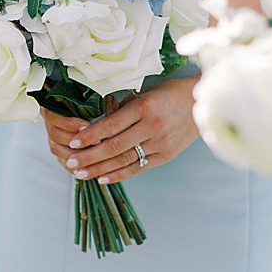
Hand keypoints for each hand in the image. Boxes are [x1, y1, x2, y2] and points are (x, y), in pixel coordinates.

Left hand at [43, 79, 199, 184]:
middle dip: (89, 156)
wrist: (201, 104)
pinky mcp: (166, 156)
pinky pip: (138, 168)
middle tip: (70, 163)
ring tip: (80, 173)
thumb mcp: (145, 93)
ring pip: (124, 160)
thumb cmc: (168, 94)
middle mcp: (152, 127)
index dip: (90, 135)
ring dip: (99, 169)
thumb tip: (95, 122)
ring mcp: (160, 143)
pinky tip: (102, 178)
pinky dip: (118, 175)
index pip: (110, 125)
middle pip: (114, 146)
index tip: (73, 142)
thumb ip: (122, 107)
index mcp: (144, 107)